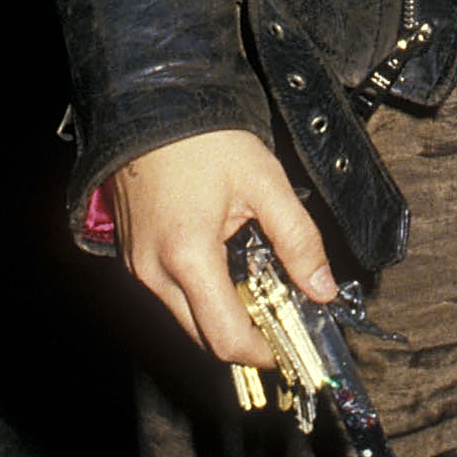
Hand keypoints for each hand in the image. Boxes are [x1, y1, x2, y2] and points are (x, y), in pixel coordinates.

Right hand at [109, 127, 335, 368]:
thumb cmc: (205, 137)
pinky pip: (170, 294)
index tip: (293, 344)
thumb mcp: (265, 182)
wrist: (152, 105)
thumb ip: (299, 239)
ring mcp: (138, 266)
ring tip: (260, 284)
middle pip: (205, 337)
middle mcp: (154, 272)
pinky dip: (202, 293)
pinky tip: (229, 266)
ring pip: (186, 318)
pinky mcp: (133, 256)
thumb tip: (323, 289)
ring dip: (224, 314)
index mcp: (187, 256)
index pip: (227, 338)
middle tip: (283, 314)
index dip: (265, 351)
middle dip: (247, 335)